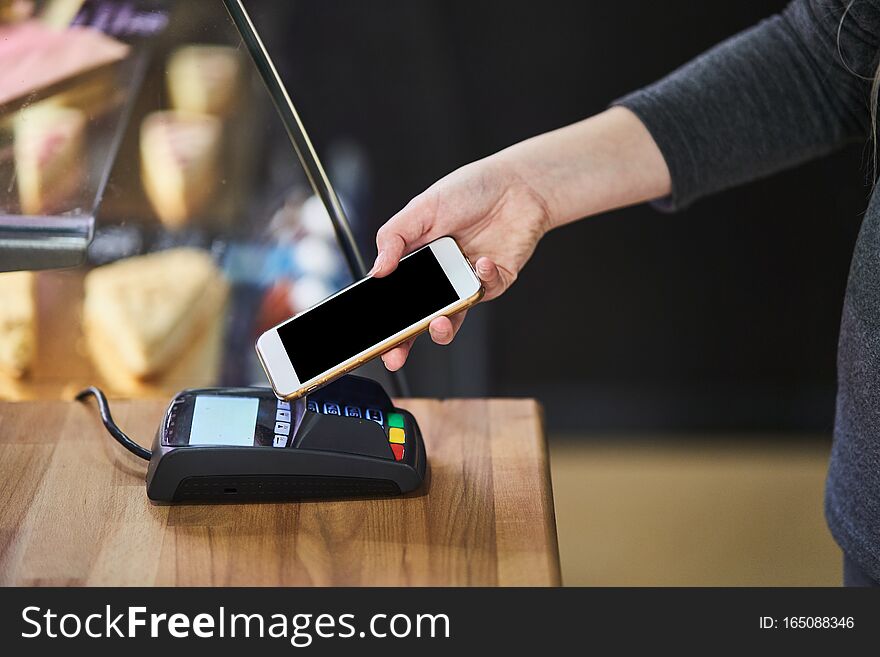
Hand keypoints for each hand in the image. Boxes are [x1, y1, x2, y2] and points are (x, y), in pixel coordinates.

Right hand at [371, 156, 552, 369]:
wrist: (516, 183)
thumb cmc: (468, 191)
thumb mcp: (422, 208)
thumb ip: (394, 238)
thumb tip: (377, 271)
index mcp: (418, 261)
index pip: (397, 298)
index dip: (386, 321)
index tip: (374, 340)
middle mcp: (442, 277)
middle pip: (420, 318)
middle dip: (407, 341)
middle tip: (395, 353)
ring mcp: (467, 282)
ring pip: (454, 317)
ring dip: (444, 326)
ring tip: (438, 322)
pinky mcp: (495, 281)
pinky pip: (486, 290)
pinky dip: (482, 278)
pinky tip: (480, 260)